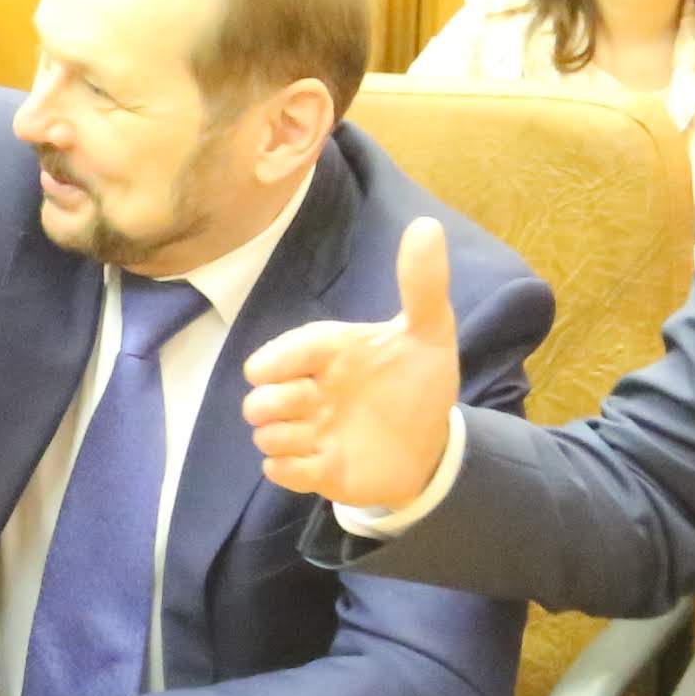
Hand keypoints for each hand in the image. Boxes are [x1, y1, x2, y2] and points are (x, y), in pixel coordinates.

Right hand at [237, 216, 464, 510]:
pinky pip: (279, 472)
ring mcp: (309, 433)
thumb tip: (426, 224)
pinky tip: (323, 463)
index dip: (279, 361)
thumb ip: (422, 284)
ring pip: (266, 436)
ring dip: (288, 440)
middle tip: (320, 407)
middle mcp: (310, 391)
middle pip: (260, 400)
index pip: (283, 352)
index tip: (289, 373)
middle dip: (279, 405)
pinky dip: (293, 470)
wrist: (433, 442)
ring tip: (324, 438)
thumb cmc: (419, 381)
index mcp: (329, 353)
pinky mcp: (314, 471)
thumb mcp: (430, 331)